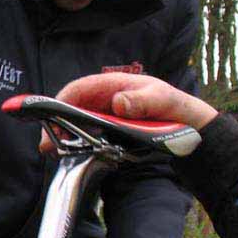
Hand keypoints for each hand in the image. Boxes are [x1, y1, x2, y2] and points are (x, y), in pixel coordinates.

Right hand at [37, 73, 216, 154]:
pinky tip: (70, 153)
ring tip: (53, 151)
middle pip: (71, 106)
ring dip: (62, 135)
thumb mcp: (163, 100)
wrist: (190, 127)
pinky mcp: (106, 130)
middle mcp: (104, 99)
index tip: (52, 116)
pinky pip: (86, 134)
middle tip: (47, 143)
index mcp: (113, 84)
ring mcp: (104, 115)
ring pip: (75, 122)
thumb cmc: (176, 107)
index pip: (80, 88)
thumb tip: (118, 103)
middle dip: (55, 122)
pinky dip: (75, 143)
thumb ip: (143, 101)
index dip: (62, 100)